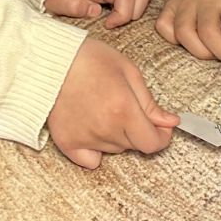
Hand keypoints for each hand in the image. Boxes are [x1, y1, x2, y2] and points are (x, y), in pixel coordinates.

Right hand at [46, 36, 177, 168]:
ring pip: (114, 150)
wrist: (50, 60)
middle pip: (134, 146)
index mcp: (124, 110)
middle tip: (126, 108)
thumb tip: (170, 122)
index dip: (161, 137)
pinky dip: (95, 152)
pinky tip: (92, 132)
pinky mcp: (67, 142)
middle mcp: (106, 129)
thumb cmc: (89, 59)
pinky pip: (90, 161)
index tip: (160, 128)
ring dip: (117, 136)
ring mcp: (85, 138)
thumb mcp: (128, 71)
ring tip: (103, 110)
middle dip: (138, 130)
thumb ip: (149, 102)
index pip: (152, 143)